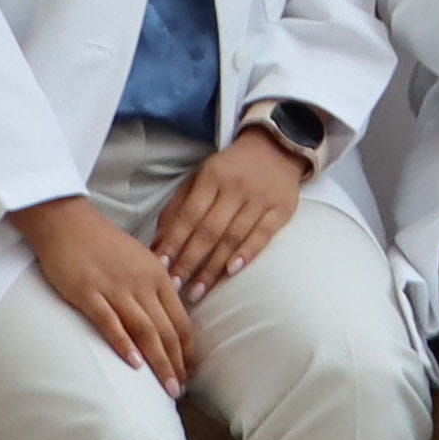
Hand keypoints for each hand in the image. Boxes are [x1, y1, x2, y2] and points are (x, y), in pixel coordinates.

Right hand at [19, 194, 190, 387]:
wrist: (66, 221)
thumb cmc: (102, 242)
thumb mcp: (140, 259)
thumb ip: (155, 285)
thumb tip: (168, 313)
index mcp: (158, 275)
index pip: (181, 319)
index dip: (188, 349)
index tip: (191, 371)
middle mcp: (142, 283)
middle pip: (167, 330)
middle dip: (177, 363)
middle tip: (181, 390)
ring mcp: (115, 288)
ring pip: (145, 331)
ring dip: (158, 362)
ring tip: (166, 387)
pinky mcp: (88, 293)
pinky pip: (110, 322)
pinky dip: (123, 344)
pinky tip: (133, 365)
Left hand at [153, 119, 319, 294]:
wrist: (276, 148)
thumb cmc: (230, 169)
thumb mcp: (200, 178)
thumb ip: (177, 208)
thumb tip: (157, 244)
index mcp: (212, 177)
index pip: (189, 214)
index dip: (174, 241)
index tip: (160, 265)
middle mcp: (236, 188)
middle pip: (209, 230)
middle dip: (189, 261)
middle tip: (174, 287)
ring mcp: (260, 199)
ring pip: (233, 237)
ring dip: (213, 268)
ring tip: (197, 292)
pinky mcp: (282, 209)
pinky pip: (262, 235)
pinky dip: (247, 254)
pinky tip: (231, 272)